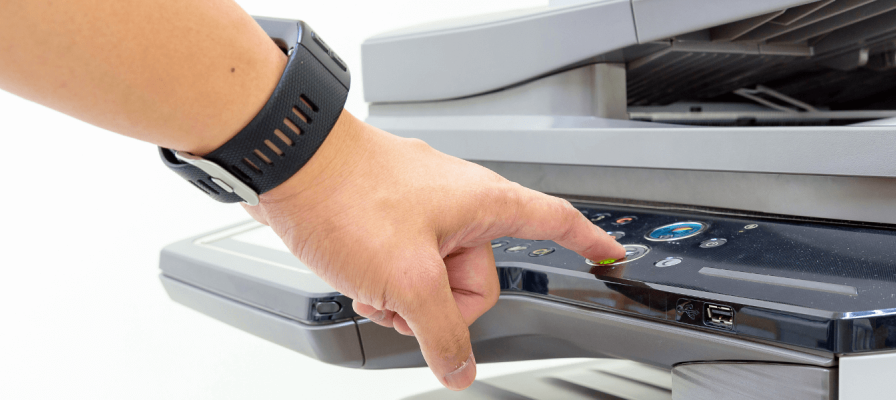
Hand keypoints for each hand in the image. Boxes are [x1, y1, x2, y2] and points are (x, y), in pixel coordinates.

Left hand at [242, 112, 624, 389]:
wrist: (285, 165)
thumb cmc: (346, 197)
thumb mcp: (406, 280)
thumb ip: (442, 332)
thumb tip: (459, 367)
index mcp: (483, 202)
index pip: (553, 222)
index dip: (587, 241)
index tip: (610, 253)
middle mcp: (457, 201)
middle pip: (478, 278)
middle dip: (440, 305)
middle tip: (407, 303)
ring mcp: (420, 209)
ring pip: (434, 278)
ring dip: (404, 298)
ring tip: (373, 288)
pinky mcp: (387, 216)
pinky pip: (404, 265)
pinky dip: (384, 283)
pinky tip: (358, 281)